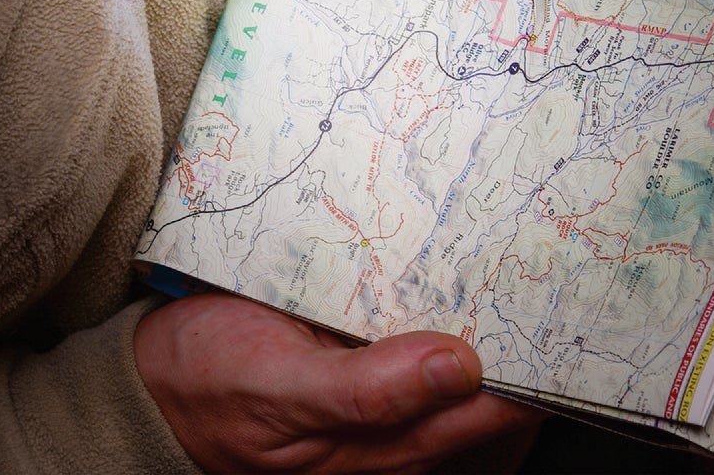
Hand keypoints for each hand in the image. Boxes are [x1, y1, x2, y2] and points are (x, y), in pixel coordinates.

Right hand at [135, 292, 539, 473]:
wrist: (148, 380)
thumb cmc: (207, 382)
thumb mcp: (277, 385)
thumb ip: (366, 389)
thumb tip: (459, 367)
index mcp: (383, 448)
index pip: (487, 416)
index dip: (534, 373)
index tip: (565, 317)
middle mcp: (391, 432)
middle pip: (485, 395)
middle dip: (525, 341)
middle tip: (555, 274)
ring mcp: (374, 399)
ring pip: (456, 367)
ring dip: (489, 320)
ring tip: (519, 264)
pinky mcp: (353, 365)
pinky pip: (415, 340)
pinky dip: (440, 306)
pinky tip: (449, 267)